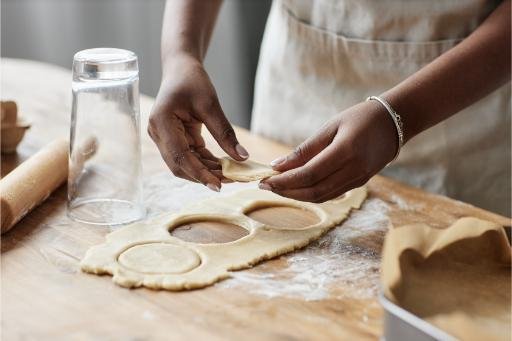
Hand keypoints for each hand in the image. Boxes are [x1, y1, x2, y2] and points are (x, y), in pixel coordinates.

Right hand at [148, 54, 248, 190]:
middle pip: (179, 166)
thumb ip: (225, 133)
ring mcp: (163, 138)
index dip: (199, 173)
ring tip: (231, 175)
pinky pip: (189, 157)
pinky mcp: (173, 139)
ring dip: (206, 171)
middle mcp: (158, 134)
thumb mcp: (210, 104)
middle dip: (204, 176)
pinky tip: (224, 166)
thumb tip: (242, 158)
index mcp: (161, 123)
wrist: (180, 68)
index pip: (180, 156)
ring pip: (184, 165)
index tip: (219, 186)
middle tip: (230, 181)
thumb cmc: (192, 80)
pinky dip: (205, 163)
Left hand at [259, 101, 397, 201]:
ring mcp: (359, 179)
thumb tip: (278, 166)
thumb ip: (305, 150)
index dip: (285, 181)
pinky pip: (331, 194)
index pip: (309, 174)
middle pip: (314, 191)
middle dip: (287, 191)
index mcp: (346, 151)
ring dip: (297, 195)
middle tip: (265, 186)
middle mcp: (354, 169)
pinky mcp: (360, 183)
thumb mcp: (330, 127)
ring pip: (322, 196)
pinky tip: (297, 187)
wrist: (395, 122)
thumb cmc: (360, 118)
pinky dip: (311, 193)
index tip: (265, 180)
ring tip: (277, 188)